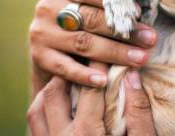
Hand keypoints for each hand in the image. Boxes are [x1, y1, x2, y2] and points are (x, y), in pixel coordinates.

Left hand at [27, 63, 156, 135]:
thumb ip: (140, 112)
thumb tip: (133, 76)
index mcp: (88, 135)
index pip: (91, 87)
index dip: (100, 63)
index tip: (108, 48)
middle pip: (57, 89)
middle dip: (74, 70)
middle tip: (89, 57)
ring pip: (39, 104)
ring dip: (54, 86)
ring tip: (74, 76)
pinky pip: (35, 122)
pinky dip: (44, 105)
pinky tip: (61, 101)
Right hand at [29, 0, 157, 91]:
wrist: (50, 43)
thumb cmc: (79, 17)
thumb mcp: (86, 0)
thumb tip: (138, 10)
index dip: (115, 0)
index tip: (139, 14)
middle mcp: (46, 7)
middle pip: (89, 18)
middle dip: (123, 30)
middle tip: (149, 40)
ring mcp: (41, 32)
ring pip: (83, 43)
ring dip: (115, 52)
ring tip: (139, 58)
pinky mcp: (39, 56)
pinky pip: (65, 67)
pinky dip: (85, 75)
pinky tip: (104, 81)